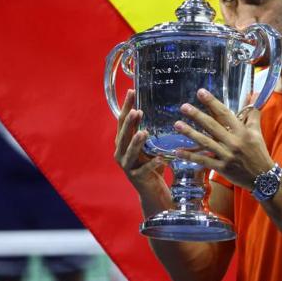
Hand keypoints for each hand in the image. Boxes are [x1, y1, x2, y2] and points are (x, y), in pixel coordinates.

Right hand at [114, 90, 170, 212]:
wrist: (151, 190)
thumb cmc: (149, 164)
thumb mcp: (146, 145)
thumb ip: (143, 129)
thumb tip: (148, 107)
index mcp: (122, 142)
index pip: (122, 121)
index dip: (126, 106)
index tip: (131, 91)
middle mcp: (121, 153)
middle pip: (123, 135)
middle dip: (129, 123)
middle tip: (136, 111)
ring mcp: (127, 166)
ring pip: (129, 153)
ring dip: (136, 142)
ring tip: (143, 133)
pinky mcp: (137, 178)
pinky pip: (144, 169)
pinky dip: (152, 163)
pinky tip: (160, 158)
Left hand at [173, 88, 273, 189]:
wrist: (262, 177)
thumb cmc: (259, 153)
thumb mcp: (257, 132)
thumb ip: (252, 114)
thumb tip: (253, 97)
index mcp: (242, 131)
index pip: (225, 113)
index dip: (212, 102)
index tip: (201, 92)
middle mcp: (233, 142)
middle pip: (212, 126)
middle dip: (197, 115)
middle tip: (184, 106)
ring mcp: (227, 155)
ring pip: (205, 142)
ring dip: (190, 133)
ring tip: (177, 124)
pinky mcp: (222, 168)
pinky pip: (204, 160)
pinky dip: (190, 156)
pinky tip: (178, 151)